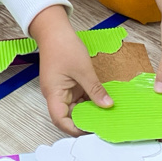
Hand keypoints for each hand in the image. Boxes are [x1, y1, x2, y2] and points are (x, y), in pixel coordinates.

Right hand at [30, 5, 111, 134]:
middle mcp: (56, 95)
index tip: (92, 131)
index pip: (61, 120)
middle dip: (85, 121)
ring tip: (106, 115)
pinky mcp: (68, 84)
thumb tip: (107, 106)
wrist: (55, 30)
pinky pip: (78, 98)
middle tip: (105, 124)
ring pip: (75, 107)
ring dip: (89, 110)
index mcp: (54, 94)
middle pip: (69, 116)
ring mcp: (62, 90)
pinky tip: (102, 102)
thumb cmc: (64, 47)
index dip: (75, 129)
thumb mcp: (83, 70)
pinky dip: (89, 100)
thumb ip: (95, 90)